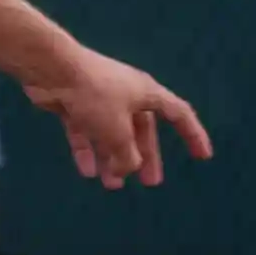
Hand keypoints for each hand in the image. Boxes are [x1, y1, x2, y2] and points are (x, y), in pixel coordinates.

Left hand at [16, 44, 210, 191]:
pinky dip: (88, 151)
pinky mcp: (76, 103)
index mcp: (147, 93)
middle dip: (145, 157)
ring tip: (113, 186)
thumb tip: (127, 170)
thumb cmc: (94, 96)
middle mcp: (127, 94)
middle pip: (142, 130)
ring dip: (114, 159)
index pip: (179, 114)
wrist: (52, 69)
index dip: (193, 135)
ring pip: (112, 134)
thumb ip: (127, 155)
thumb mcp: (117, 132)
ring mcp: (100, 98)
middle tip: (150, 182)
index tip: (203, 156)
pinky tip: (87, 172)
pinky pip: (87, 132)